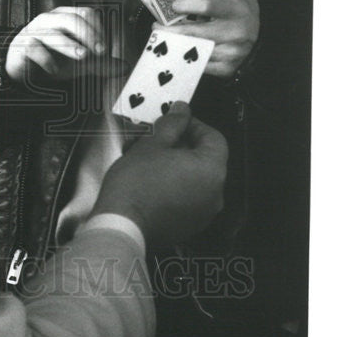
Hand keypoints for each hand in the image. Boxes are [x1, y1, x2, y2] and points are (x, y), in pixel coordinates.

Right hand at [5, 6, 122, 82]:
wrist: (23, 68)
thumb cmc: (53, 58)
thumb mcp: (79, 62)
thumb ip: (100, 64)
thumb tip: (124, 67)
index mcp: (66, 17)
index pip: (86, 13)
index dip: (98, 28)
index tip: (105, 48)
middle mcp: (50, 19)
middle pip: (71, 19)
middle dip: (88, 34)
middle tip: (101, 51)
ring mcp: (35, 31)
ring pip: (53, 32)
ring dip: (69, 45)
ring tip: (82, 56)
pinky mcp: (22, 45)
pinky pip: (34, 48)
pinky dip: (46, 59)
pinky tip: (54, 70)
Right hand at [92, 103, 227, 249]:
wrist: (121, 225)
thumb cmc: (135, 186)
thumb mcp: (152, 144)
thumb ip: (172, 123)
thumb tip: (182, 111)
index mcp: (211, 170)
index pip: (214, 138)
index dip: (194, 125)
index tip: (175, 121)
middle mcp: (214, 193)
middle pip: (204, 158)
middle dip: (181, 145)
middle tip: (157, 139)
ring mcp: (203, 212)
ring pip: (194, 178)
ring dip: (175, 165)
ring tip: (148, 160)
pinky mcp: (189, 226)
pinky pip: (187, 198)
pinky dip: (174, 186)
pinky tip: (151, 181)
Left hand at [156, 0, 259, 78]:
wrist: (260, 41)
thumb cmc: (243, 13)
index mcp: (237, 10)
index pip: (207, 5)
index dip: (187, 4)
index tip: (173, 4)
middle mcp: (235, 33)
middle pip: (193, 32)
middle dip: (170, 30)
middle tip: (156, 25)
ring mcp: (230, 53)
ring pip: (193, 51)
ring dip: (173, 45)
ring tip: (162, 37)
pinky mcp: (225, 69)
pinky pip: (198, 66)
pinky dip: (183, 59)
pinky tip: (175, 52)